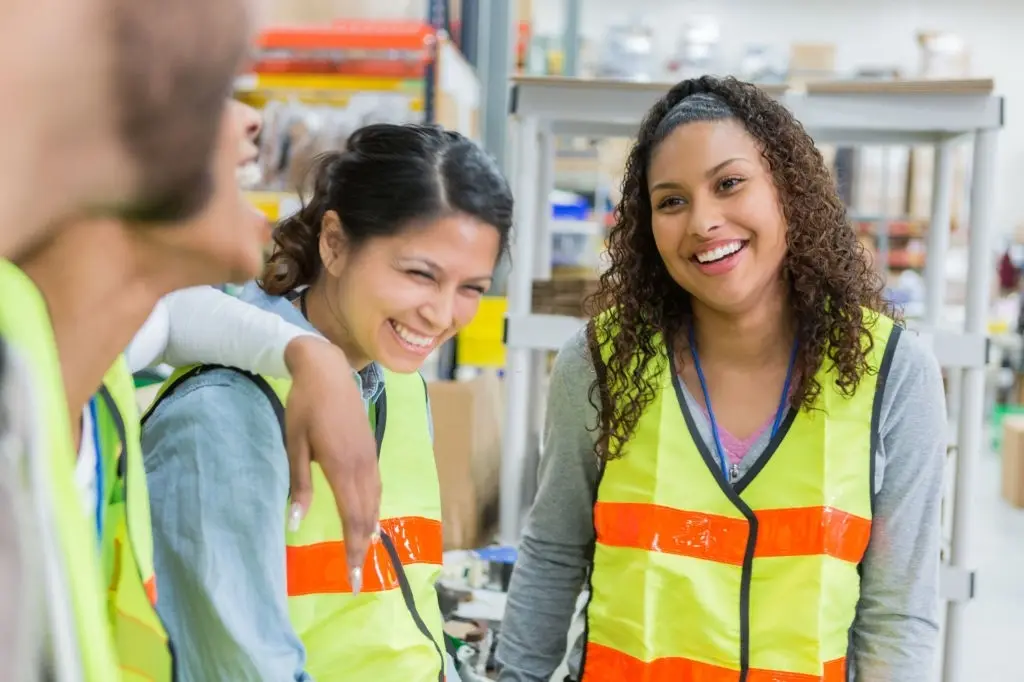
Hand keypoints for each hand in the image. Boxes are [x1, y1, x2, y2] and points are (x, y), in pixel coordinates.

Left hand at [282, 335, 380, 593]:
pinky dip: (373, 508)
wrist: (327, 370)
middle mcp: (361, 466)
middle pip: (367, 515)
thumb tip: (297, 523)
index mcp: (341, 467)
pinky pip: (376, 487)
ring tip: (364, 553)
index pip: (352, 518)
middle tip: (358, 577)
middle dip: (362, 548)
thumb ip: (300, 485)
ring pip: (375, 502)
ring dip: (370, 529)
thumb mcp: (294, 445)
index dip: (352, 549)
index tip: (353, 576)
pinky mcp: (371, 450)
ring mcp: (370, 457)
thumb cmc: (304, 406)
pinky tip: (369, 518)